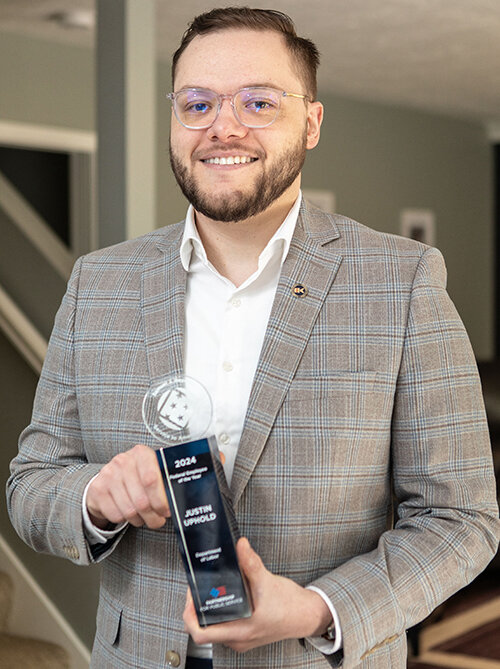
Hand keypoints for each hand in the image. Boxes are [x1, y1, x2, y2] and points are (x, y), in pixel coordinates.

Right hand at [86, 444, 169, 529]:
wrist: (109, 478)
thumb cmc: (137, 477)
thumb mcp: (152, 473)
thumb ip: (164, 484)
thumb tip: (177, 502)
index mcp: (141, 454)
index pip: (152, 480)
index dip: (161, 500)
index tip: (166, 511)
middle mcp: (123, 461)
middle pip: (142, 500)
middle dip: (153, 516)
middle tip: (157, 519)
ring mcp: (108, 474)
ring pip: (130, 511)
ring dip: (139, 519)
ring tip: (142, 515)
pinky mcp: (97, 489)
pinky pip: (116, 515)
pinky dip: (124, 519)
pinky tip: (126, 511)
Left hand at [183, 537, 331, 651]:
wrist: (307, 615)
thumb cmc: (290, 606)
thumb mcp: (268, 581)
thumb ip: (251, 563)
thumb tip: (240, 546)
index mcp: (241, 631)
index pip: (201, 633)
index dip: (190, 614)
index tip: (191, 595)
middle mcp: (237, 638)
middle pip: (204, 628)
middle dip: (197, 606)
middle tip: (197, 586)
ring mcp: (241, 637)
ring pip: (214, 625)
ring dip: (208, 607)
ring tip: (208, 587)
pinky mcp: (246, 632)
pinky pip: (224, 623)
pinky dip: (220, 609)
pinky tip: (224, 593)